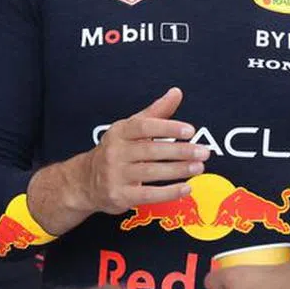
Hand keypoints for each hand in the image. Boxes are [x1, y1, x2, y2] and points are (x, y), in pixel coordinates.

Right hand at [85, 87, 209, 214]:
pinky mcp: (120, 196)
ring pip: (152, 172)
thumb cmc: (117, 150)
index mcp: (119, 132)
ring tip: (199, 167)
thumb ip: (156, 112)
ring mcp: (116, 175)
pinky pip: (148, 194)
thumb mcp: (131, 128)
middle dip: (181, 151)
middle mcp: (115, 152)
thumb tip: (176, 92)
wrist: (86, 180)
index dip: (168, 128)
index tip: (190, 130)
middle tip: (203, 152)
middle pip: (151, 150)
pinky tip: (186, 188)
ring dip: (179, 170)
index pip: (144, 127)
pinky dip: (169, 192)